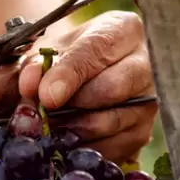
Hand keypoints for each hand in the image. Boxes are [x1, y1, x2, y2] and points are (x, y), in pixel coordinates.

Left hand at [18, 11, 157, 162]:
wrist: (85, 77)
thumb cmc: (67, 58)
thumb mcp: (48, 52)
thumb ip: (36, 65)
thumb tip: (30, 85)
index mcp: (122, 30)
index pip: (97, 51)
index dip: (69, 75)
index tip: (46, 96)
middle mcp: (145, 63)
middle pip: (111, 89)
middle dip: (71, 106)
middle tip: (42, 115)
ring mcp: (149, 100)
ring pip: (110, 122)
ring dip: (73, 130)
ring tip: (49, 128)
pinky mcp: (143, 132)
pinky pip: (112, 148)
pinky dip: (83, 150)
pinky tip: (66, 142)